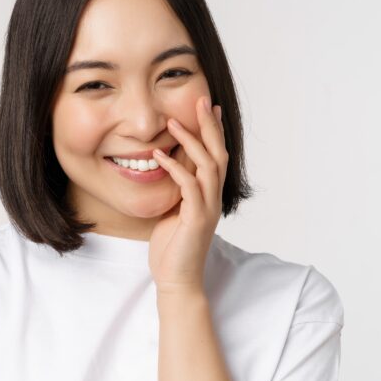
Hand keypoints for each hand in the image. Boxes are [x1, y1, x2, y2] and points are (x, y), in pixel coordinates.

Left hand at [148, 95, 227, 293]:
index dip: (213, 130)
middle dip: (210, 126)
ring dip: (192, 142)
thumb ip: (176, 189)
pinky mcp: (196, 220)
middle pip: (218, 154)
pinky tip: (161, 156)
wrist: (176, 279)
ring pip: (208, 167)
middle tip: (201, 101)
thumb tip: (165, 165)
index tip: (207, 106)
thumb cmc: (172, 247)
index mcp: (209, 195)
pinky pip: (189, 187)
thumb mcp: (173, 210)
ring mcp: (208, 208)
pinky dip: (176, 169)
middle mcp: (214, 198)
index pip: (216, 155)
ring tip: (175, 122)